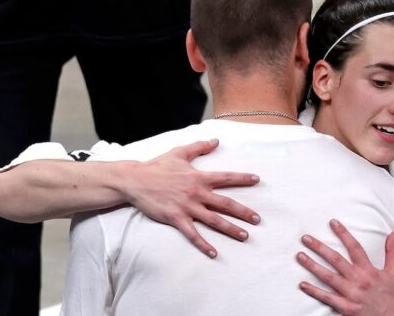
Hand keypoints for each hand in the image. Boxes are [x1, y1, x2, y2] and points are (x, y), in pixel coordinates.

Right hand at [118, 139, 260, 257]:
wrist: (135, 180)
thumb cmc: (157, 166)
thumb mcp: (179, 152)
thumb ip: (199, 147)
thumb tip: (216, 140)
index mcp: (199, 177)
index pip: (226, 178)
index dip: (242, 178)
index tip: (257, 180)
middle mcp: (196, 193)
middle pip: (225, 204)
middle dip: (243, 212)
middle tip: (258, 219)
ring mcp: (187, 207)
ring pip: (214, 220)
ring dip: (230, 229)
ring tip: (245, 236)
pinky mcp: (176, 219)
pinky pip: (193, 234)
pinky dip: (204, 244)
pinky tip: (214, 252)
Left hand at [296, 219, 393, 315]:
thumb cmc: (391, 297)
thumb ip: (391, 252)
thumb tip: (393, 234)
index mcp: (369, 270)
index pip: (354, 247)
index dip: (343, 234)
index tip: (332, 223)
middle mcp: (358, 280)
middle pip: (336, 259)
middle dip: (319, 247)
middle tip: (306, 238)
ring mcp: (351, 294)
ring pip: (328, 277)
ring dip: (312, 265)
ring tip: (300, 256)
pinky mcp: (346, 307)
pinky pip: (327, 298)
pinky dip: (314, 291)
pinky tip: (302, 284)